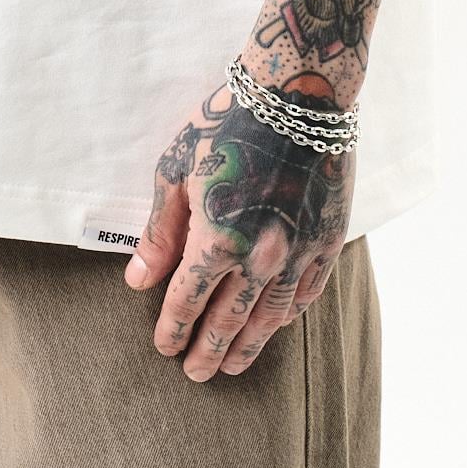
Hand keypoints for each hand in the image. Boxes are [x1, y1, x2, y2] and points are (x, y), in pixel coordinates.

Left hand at [122, 68, 355, 380]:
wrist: (299, 93)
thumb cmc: (228, 123)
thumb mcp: (176, 168)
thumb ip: (159, 231)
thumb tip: (139, 280)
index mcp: (216, 237)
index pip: (187, 300)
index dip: (172, 327)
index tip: (163, 346)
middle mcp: (260, 255)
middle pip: (227, 320)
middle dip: (206, 351)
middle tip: (194, 374)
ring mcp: (298, 251)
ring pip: (269, 317)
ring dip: (248, 345)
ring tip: (232, 366)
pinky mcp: (328, 240)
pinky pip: (306, 294)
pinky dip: (287, 317)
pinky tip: (276, 326)